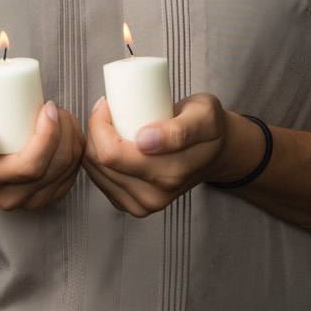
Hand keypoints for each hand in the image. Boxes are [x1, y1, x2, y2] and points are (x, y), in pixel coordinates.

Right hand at [0, 92, 84, 210]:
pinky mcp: (48, 195)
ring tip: (58, 115)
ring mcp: (31, 199)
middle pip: (54, 167)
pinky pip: (73, 172)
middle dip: (64, 131)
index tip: (47, 108)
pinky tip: (65, 131)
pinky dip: (76, 147)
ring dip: (72, 136)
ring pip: (68, 168)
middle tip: (53, 107)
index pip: (30, 166)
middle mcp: (10, 196)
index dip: (48, 136)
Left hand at [84, 92, 230, 216]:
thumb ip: (180, 130)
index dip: (100, 124)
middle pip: (100, 162)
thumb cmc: (208, 128)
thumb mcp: (204, 116)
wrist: (215, 152)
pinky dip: (98, 159)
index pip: (111, 154)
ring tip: (111, 125)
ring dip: (95, 144)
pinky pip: (100, 180)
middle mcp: (155, 196)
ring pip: (96, 171)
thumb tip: (145, 141)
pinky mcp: (131, 205)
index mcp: (170, 175)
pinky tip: (110, 144)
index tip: (108, 104)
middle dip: (95, 131)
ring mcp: (143, 205)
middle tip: (109, 111)